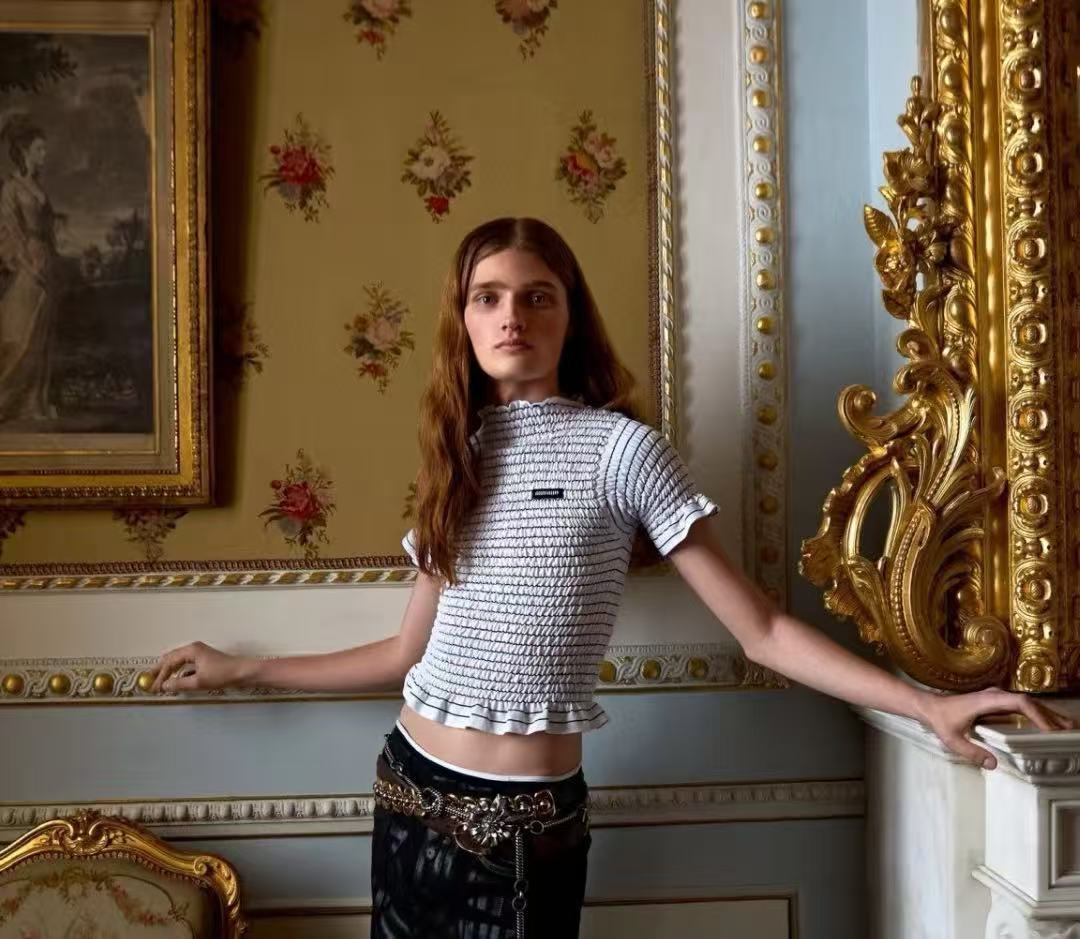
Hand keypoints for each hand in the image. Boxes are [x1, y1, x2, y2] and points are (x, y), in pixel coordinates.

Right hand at [149, 641, 249, 693]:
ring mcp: (200, 654)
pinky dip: (181, 673)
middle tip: (150, 680)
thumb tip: (164, 686)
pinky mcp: (206, 661)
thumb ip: (179, 684)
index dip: (160, 675)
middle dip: (161, 670)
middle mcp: (194, 649)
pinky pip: (188, 666)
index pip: (169, 662)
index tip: (153, 687)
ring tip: (161, 682)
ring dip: (171, 672)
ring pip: (179, 662)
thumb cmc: (222, 675)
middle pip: (172, 658)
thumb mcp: (198, 682)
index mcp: (191, 650)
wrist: (244, 672)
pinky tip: (178, 681)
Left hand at [917, 686, 1074, 769]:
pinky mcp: (996, 702)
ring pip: (1028, 703)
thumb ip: (971, 752)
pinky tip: (1046, 725)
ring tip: (1067, 728)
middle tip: (1072, 731)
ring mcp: (997, 697)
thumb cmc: (940, 720)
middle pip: (1030, 702)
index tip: (1051, 731)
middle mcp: (996, 695)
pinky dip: (1037, 714)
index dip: (1038, 715)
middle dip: (1051, 716)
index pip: (1021, 703)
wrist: (929, 706)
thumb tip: (994, 764)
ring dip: (1047, 714)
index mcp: (988, 700)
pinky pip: (1021, 707)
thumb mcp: (952, 739)